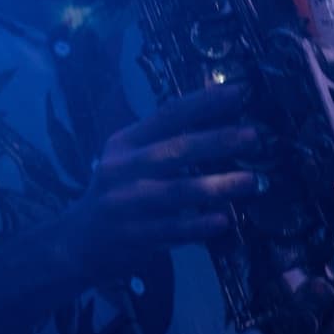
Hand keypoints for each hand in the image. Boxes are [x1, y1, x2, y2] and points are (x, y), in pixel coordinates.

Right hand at [65, 86, 266, 278]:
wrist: (79, 241)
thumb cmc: (119, 190)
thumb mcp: (131, 157)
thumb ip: (168, 134)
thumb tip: (217, 97)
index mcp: (125, 143)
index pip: (167, 115)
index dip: (204, 103)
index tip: (239, 93)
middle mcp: (123, 169)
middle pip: (175, 150)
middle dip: (217, 141)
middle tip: (254, 137)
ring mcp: (126, 204)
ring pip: (178, 192)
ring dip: (217, 185)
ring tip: (251, 181)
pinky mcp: (134, 237)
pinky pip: (173, 230)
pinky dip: (199, 225)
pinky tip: (224, 220)